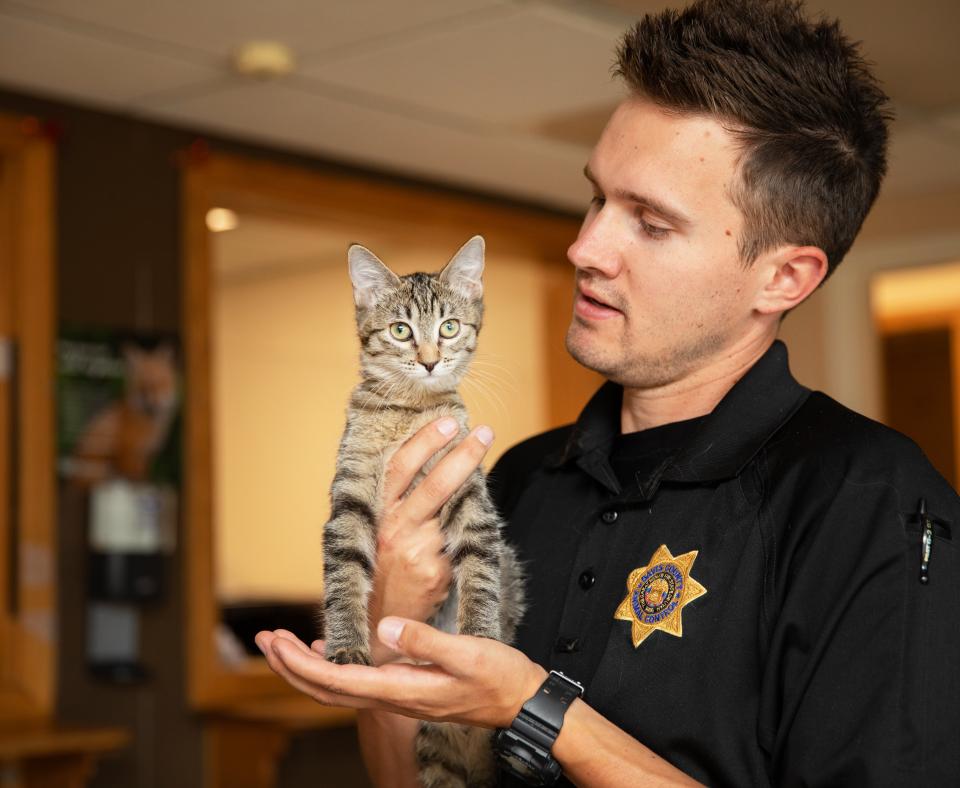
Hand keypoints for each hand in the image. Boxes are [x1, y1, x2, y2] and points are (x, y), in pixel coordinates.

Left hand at [256, 617, 546, 728]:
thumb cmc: (498, 678)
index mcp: (401, 688)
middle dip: (290, 667)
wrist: (520, 702)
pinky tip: (326, 650)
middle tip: (265, 638)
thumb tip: (384, 629)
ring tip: (282, 643)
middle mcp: (393, 695)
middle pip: (327, 690)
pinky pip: (358, 681)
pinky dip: (332, 666)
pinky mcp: (407, 686)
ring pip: (338, 687)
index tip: (278, 642)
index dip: (301, 664)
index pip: (337, 682)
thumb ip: (426, 641)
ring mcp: (399, 693)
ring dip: (306, 666)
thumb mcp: (467, 654)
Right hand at [367, 418, 493, 664]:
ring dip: (472, 477)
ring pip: (452, 507)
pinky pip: (460, 539)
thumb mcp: (380, 532)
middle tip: (483, 431)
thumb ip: (400, 503)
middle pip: (433, 485)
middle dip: (461, 455)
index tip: (446, 422)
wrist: (379, 623)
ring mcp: (416, 550)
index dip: (423, 443)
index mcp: (378, 514)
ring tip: (484, 448)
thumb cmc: (384, 570)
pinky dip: (471, 520)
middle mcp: (394, 529)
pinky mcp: (436, 571)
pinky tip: (480, 502)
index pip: (399, 469)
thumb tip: (433, 462)